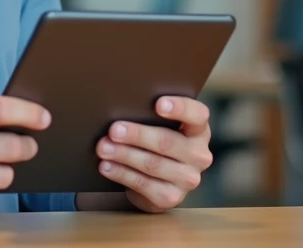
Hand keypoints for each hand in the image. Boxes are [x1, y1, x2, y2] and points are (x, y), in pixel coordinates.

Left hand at [96, 96, 212, 212]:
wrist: (157, 181)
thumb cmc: (155, 141)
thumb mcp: (160, 126)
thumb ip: (150, 116)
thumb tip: (121, 107)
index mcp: (198, 130)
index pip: (197, 114)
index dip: (180, 108)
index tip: (158, 104)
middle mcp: (198, 155)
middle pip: (167, 141)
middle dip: (137, 135)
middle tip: (114, 130)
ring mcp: (187, 179)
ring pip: (152, 164)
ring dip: (124, 155)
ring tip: (103, 148)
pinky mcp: (171, 197)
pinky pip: (143, 184)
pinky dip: (121, 173)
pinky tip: (106, 166)